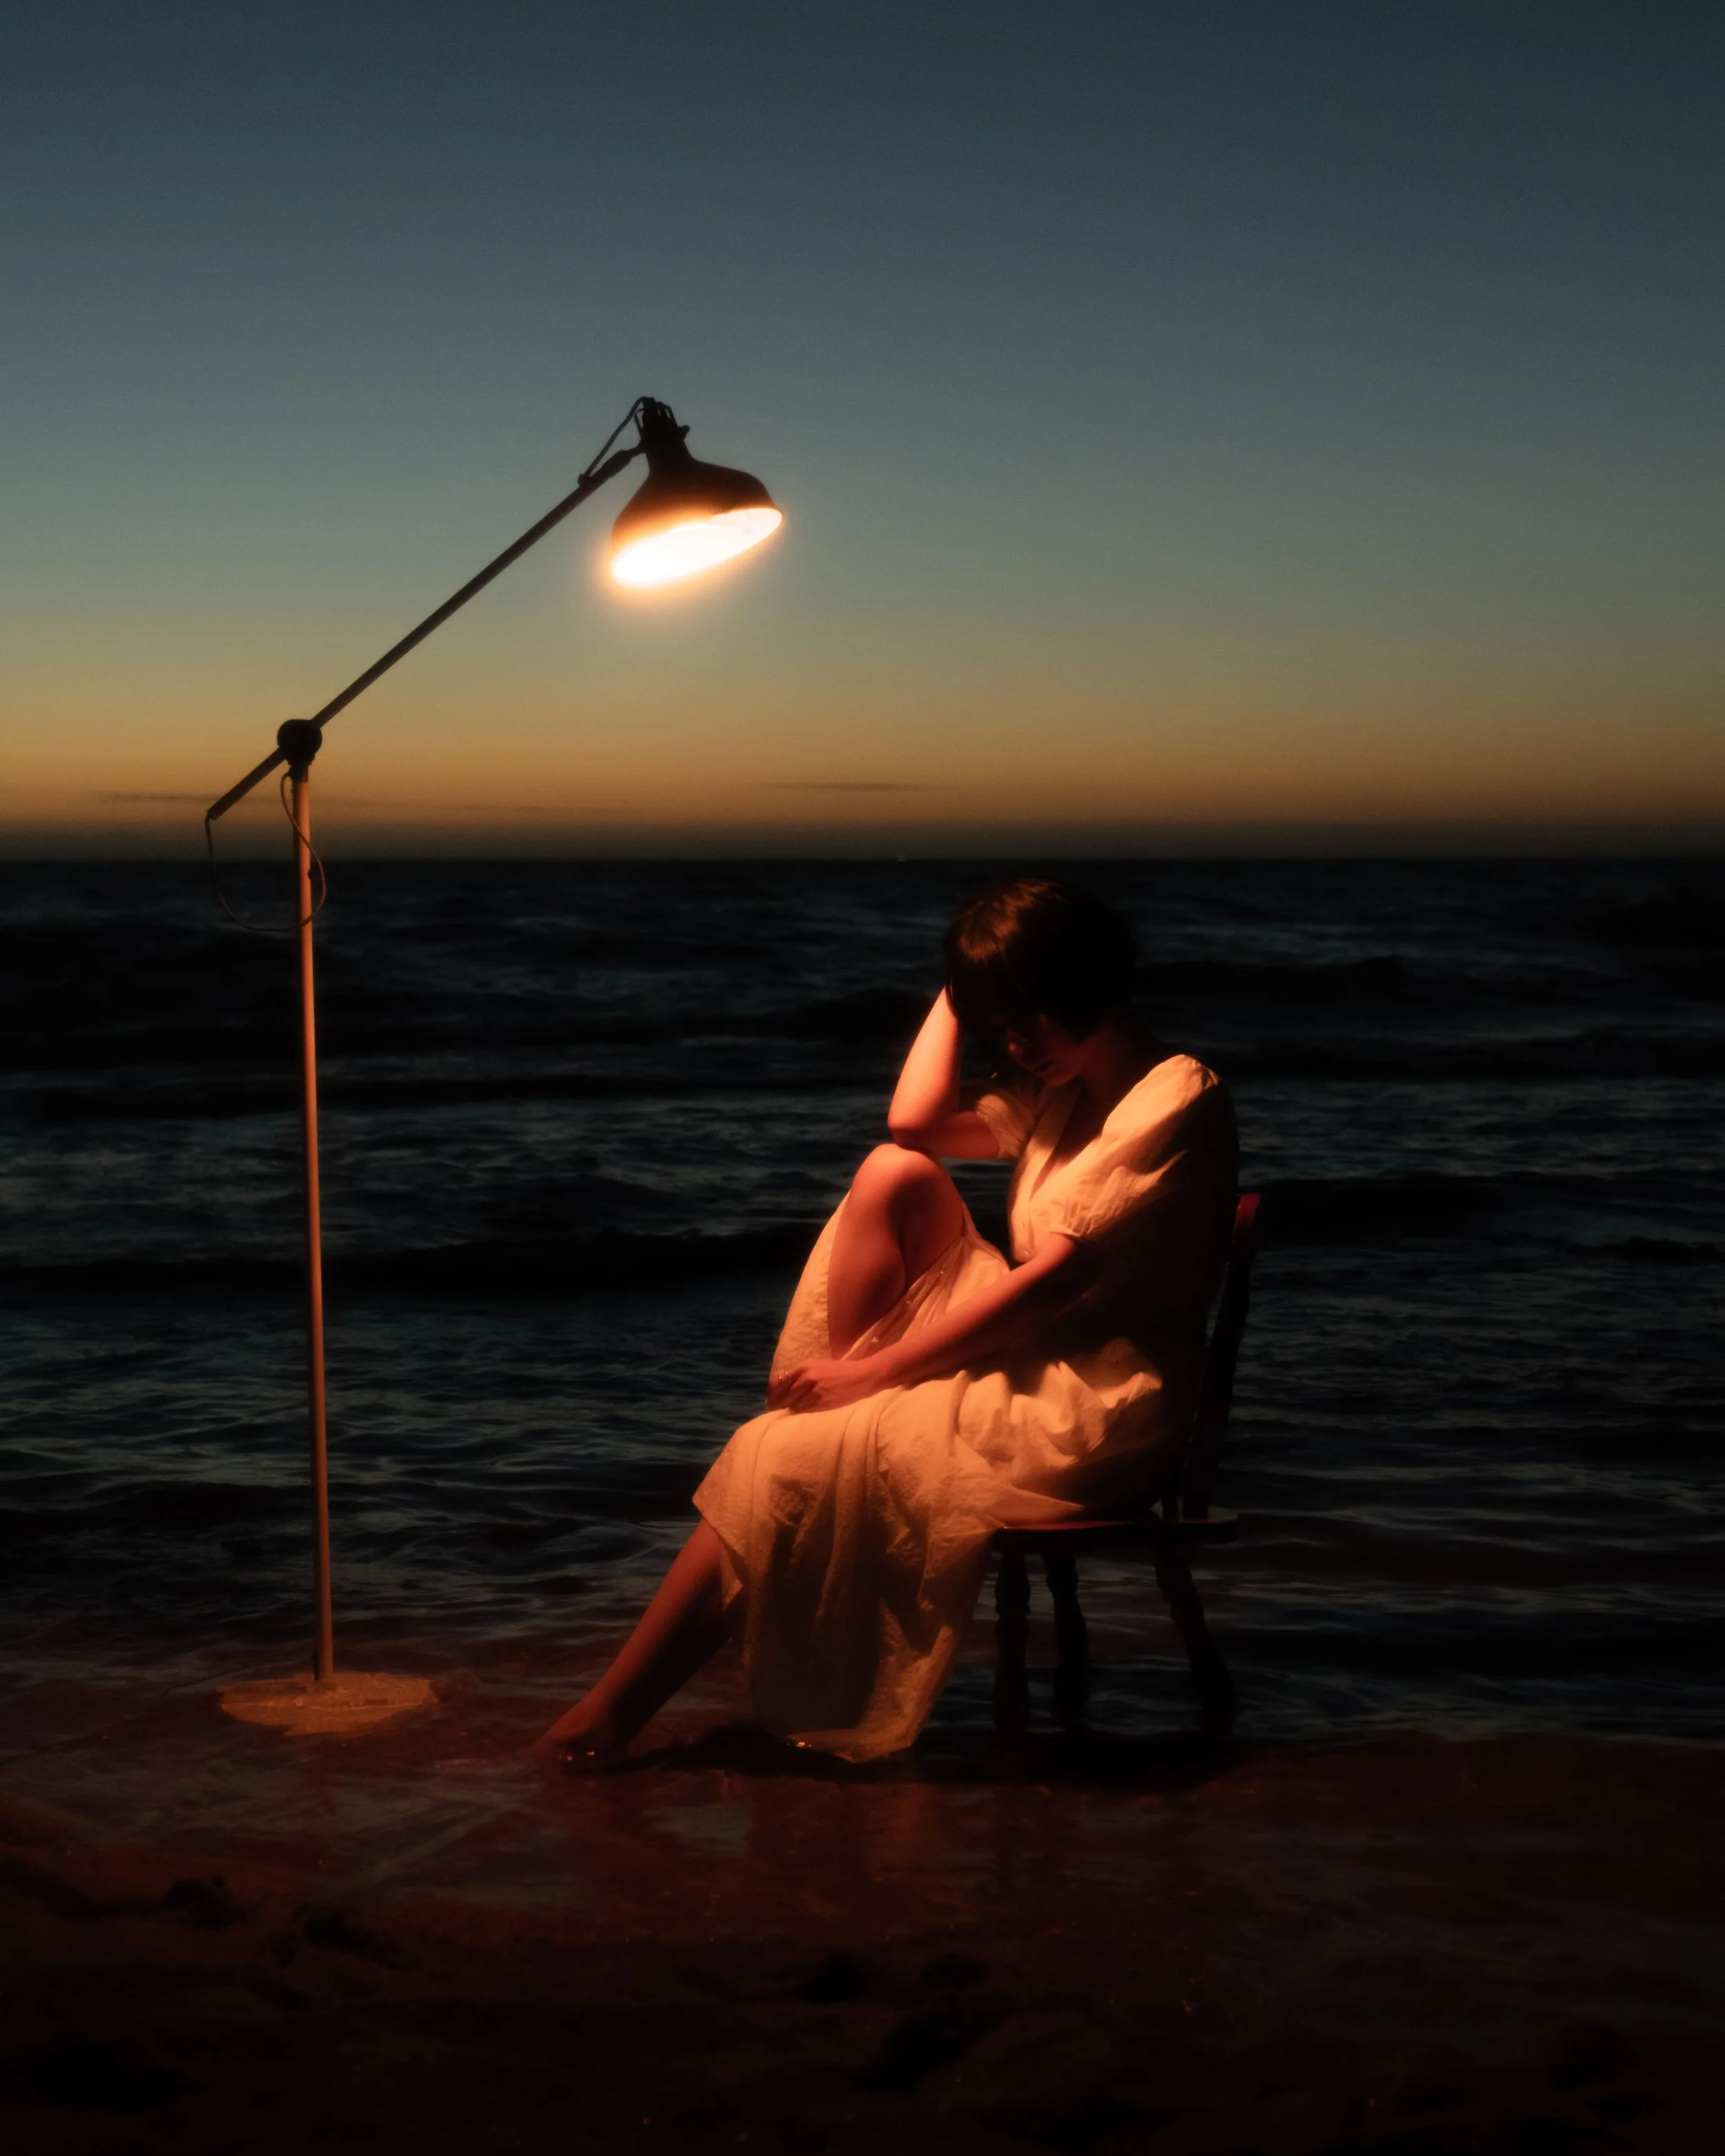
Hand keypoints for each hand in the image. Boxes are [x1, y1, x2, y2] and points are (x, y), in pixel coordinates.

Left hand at [767, 1354, 893, 1413]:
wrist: (862, 1377)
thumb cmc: (840, 1371)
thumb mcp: (818, 1365)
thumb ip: (801, 1373)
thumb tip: (783, 1384)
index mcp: (805, 1366)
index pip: (781, 1380)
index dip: (773, 1391)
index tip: (770, 1398)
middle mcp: (808, 1377)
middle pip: (785, 1394)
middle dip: (777, 1403)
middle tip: (773, 1409)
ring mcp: (815, 1391)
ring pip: (794, 1404)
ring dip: (790, 1408)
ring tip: (785, 1413)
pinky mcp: (823, 1403)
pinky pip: (805, 1410)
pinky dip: (801, 1412)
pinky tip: (800, 1413)